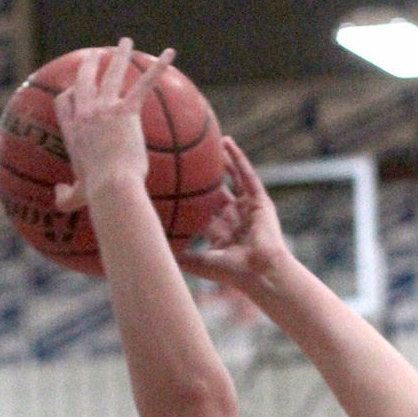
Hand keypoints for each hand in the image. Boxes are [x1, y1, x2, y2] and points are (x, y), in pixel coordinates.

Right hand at [53, 37, 175, 210]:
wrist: (111, 187)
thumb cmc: (96, 194)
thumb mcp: (76, 197)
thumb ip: (65, 197)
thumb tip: (58, 195)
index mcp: (72, 132)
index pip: (64, 102)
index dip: (69, 94)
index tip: (74, 89)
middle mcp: (85, 114)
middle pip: (84, 81)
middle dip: (90, 65)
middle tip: (95, 54)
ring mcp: (104, 110)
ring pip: (112, 74)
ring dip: (120, 55)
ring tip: (125, 41)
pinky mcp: (126, 112)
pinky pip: (145, 84)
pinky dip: (158, 67)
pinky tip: (170, 54)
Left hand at [176, 137, 288, 293]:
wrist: (261, 273)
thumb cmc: (233, 273)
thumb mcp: (201, 264)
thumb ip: (181, 257)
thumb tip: (156, 252)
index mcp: (222, 235)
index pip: (203, 213)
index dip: (190, 200)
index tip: (173, 187)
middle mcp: (236, 220)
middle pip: (219, 193)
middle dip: (207, 178)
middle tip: (190, 160)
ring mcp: (249, 210)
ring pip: (235, 180)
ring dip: (225, 162)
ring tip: (214, 143)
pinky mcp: (261, 203)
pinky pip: (248, 175)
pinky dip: (238, 159)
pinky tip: (228, 143)